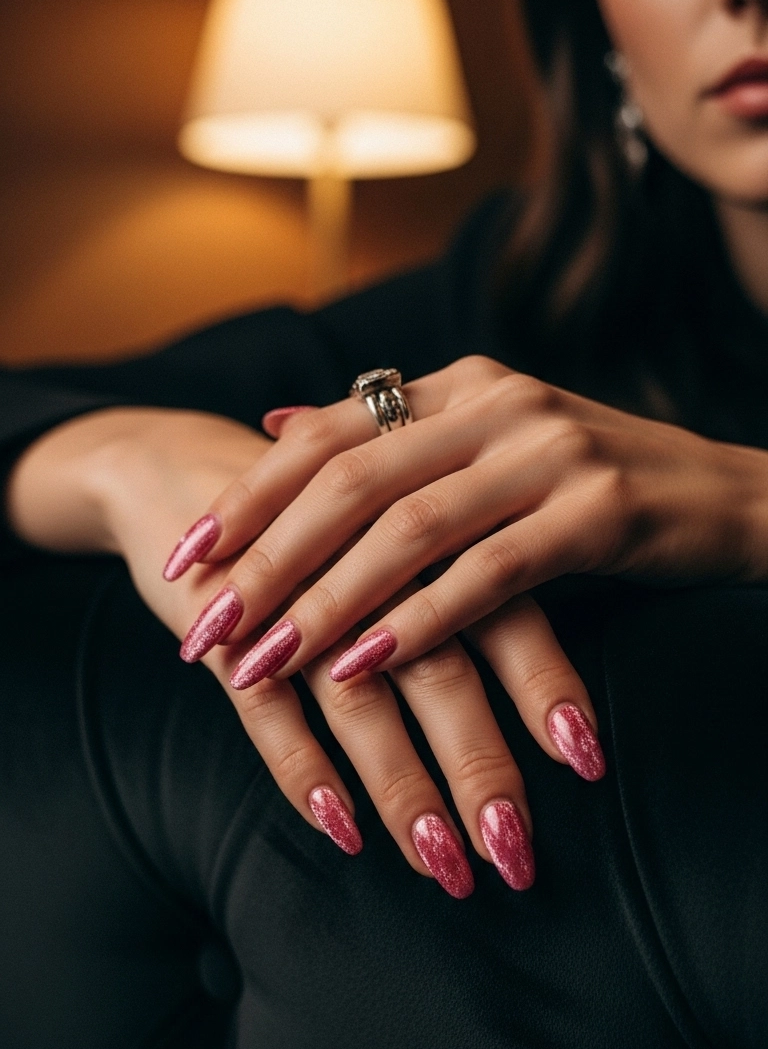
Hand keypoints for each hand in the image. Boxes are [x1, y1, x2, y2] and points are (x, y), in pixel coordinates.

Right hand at [6, 405, 554, 896]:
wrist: (187, 473)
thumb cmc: (326, 520)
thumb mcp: (402, 537)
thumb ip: (479, 588)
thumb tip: (567, 682)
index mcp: (427, 532)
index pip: (503, 613)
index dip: (545, 687)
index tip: (588, 761)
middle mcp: (368, 564)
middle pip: (438, 670)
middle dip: (479, 767)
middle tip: (517, 852)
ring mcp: (291, 597)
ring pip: (359, 702)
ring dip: (403, 788)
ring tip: (442, 866)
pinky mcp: (222, 627)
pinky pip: (267, 708)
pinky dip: (304, 769)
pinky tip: (342, 828)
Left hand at [173, 355, 767, 696]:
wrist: (732, 498)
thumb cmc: (596, 486)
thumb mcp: (487, 442)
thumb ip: (386, 434)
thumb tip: (272, 424)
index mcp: (460, 384)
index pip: (327, 432)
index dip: (247, 495)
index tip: (183, 554)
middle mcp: (497, 403)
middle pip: (350, 480)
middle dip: (265, 558)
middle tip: (203, 624)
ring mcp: (551, 452)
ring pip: (409, 528)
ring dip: (326, 601)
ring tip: (263, 661)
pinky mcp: (601, 511)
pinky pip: (490, 572)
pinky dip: (420, 620)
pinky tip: (365, 665)